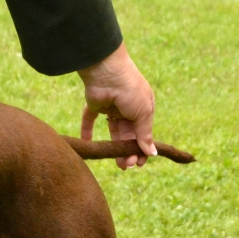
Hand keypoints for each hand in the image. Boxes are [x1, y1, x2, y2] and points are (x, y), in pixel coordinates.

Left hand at [77, 42, 155, 169]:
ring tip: (119, 164)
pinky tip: (87, 144)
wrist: (107, 72)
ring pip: (113, 131)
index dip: (142, 148)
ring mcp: (112, 106)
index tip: (140, 163)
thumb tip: (152, 153)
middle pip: (129, 134)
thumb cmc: (130, 90)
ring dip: (115, 147)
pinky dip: (87, 132)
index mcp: (144, 107)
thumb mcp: (142, 113)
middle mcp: (129, 108)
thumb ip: (145, 134)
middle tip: (128, 165)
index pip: (143, 132)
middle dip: (129, 151)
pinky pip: (90, 120)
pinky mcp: (95, 104)